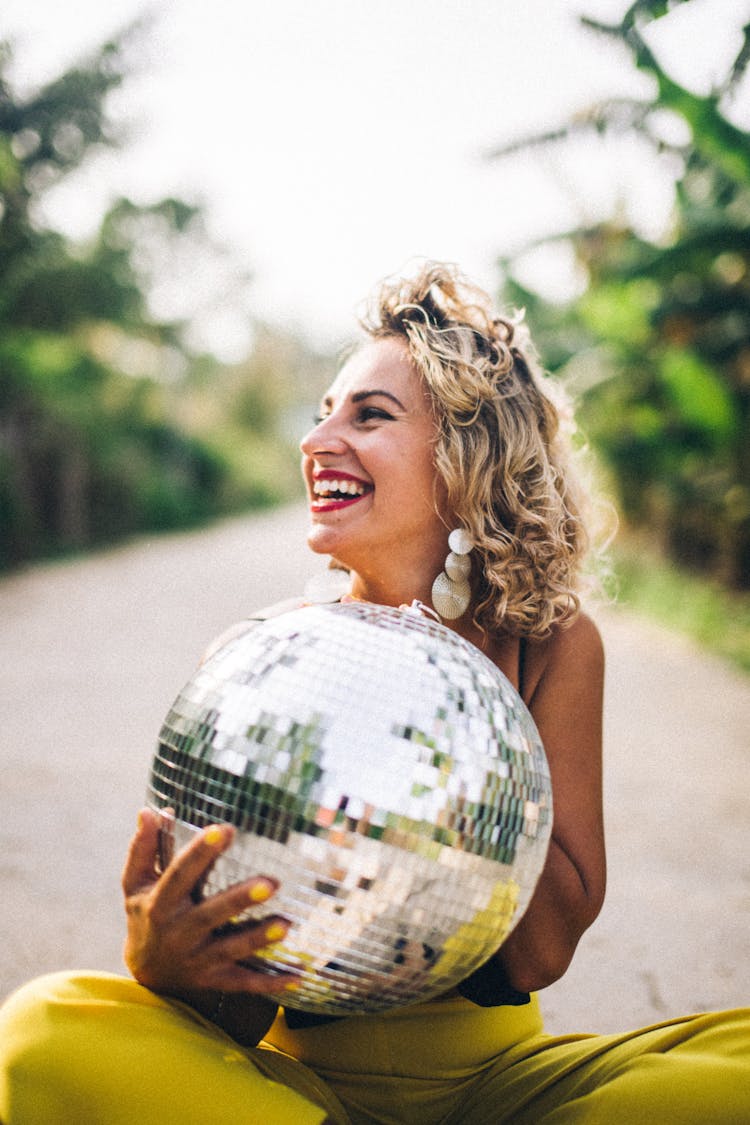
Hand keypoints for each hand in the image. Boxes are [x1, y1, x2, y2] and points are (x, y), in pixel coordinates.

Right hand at [122, 807, 295, 998]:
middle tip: (271, 882)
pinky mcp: (214, 980)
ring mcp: (197, 959)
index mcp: (160, 903)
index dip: (200, 853)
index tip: (224, 830)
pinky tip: (297, 976)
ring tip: (286, 925)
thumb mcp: (136, 883)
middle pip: (210, 915)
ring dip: (258, 939)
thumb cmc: (145, 914)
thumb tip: (150, 810)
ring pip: (230, 950)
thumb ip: (144, 847)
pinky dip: (270, 983)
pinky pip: (244, 983)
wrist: (145, 973)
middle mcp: (179, 933)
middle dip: (240, 900)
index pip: (180, 875)